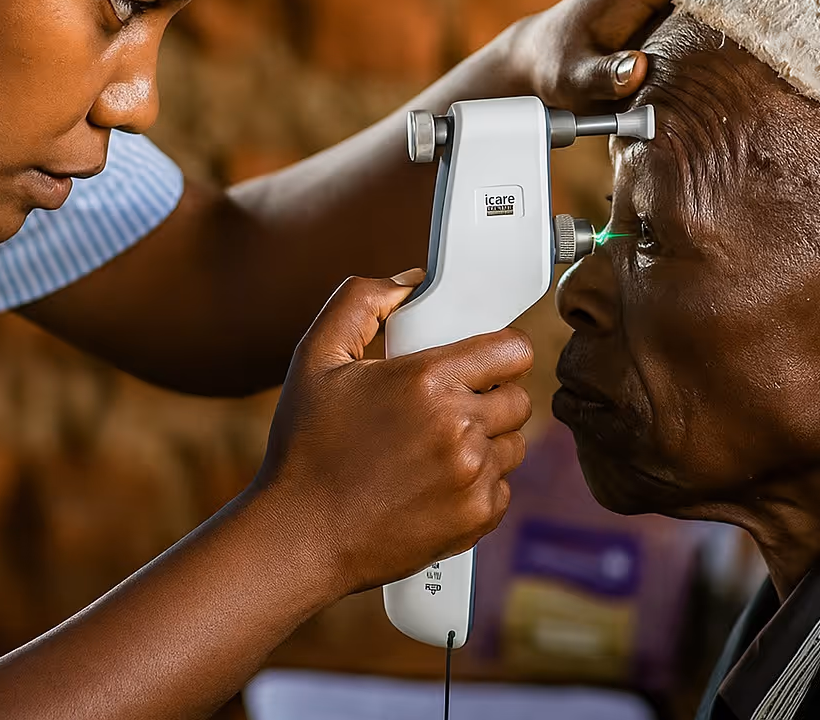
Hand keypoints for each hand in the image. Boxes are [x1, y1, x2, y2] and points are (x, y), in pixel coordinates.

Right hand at [253, 270, 532, 595]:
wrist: (299, 537)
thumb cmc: (305, 449)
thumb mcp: (316, 358)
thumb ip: (360, 302)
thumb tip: (410, 282)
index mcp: (428, 379)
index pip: (513, 349)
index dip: (500, 352)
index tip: (483, 363)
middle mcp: (459, 425)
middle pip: (519, 398)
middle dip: (490, 398)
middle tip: (450, 408)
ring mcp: (472, 475)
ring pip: (513, 444)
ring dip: (486, 443)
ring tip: (436, 449)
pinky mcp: (476, 516)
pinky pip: (503, 488)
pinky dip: (478, 486)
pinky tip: (435, 485)